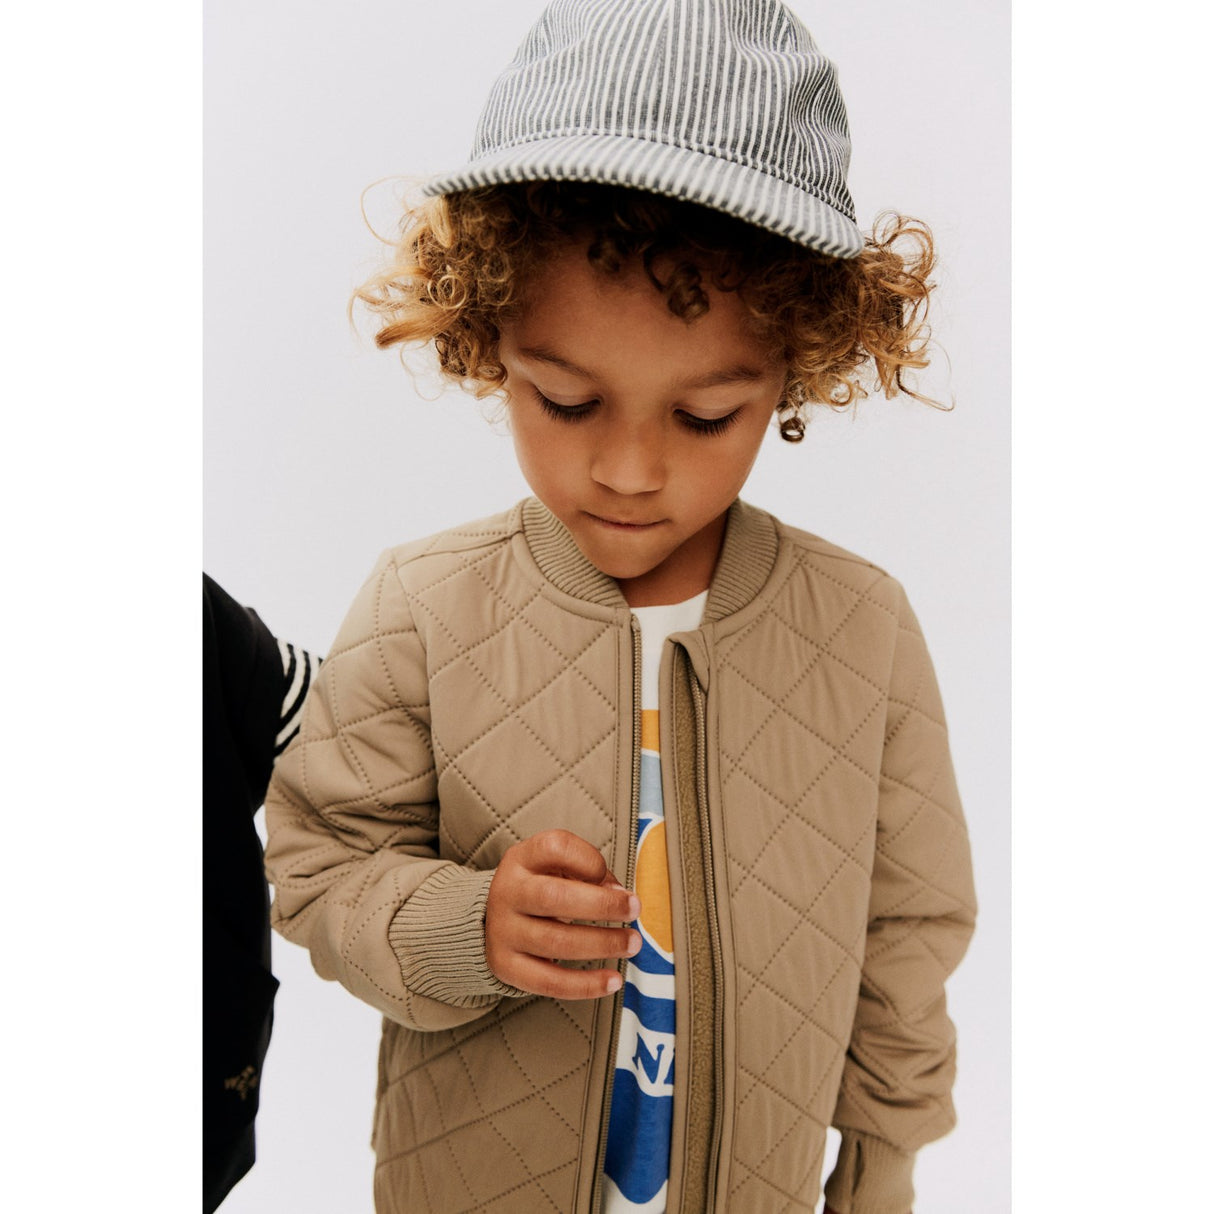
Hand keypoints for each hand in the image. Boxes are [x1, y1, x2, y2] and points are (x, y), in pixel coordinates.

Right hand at [485, 829, 640, 998]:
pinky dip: (585, 984)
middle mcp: (507, 892)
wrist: (491, 918)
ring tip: (632, 943)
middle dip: (602, 905)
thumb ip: (588, 871)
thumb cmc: (540, 887)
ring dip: (602, 944)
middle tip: (634, 909)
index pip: (555, 847)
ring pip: (556, 942)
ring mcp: (503, 931)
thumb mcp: (554, 865)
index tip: (611, 877)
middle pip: (553, 897)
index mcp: (521, 859)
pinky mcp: (506, 967)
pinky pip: (549, 981)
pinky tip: (613, 981)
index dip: (590, 860)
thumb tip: (620, 896)